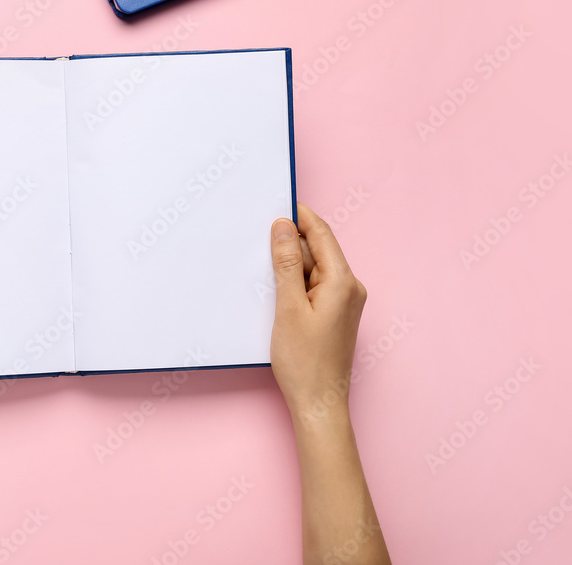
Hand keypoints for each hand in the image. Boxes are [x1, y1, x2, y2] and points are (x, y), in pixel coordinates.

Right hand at [269, 202, 366, 421]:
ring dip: (290, 263)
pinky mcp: (333, 314)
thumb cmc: (305, 362)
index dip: (299, 216)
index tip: (276, 203)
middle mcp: (349, 287)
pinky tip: (274, 288)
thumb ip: (286, 264)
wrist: (318, 404)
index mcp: (343, 281)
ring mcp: (343, 302)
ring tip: (261, 266)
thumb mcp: (288, 307)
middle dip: (290, 240)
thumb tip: (282, 227)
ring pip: (314, 268)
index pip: (321, 233)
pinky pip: (313, 285)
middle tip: (258, 234)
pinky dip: (294, 282)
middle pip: (318, 249)